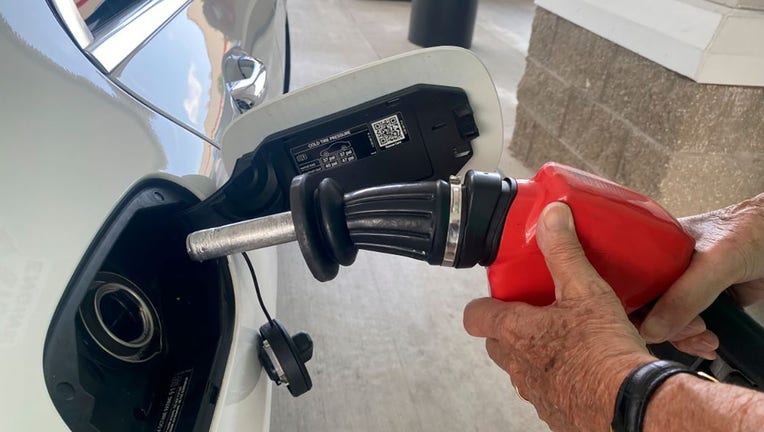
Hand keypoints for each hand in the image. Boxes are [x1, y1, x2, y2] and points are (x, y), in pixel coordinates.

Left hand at [463, 202, 654, 431]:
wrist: (633, 407)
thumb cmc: (606, 351)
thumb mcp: (586, 290)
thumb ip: (565, 252)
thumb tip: (551, 216)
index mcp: (515, 333)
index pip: (475, 317)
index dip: (484, 305)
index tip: (501, 296)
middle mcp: (518, 366)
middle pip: (496, 343)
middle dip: (509, 328)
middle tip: (538, 312)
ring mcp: (535, 393)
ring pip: (522, 368)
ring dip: (535, 354)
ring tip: (567, 338)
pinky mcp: (556, 413)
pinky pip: (547, 391)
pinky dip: (559, 378)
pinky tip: (586, 367)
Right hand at [640, 193, 763, 358]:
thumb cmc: (753, 231)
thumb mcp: (715, 262)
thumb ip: (685, 295)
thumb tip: (654, 328)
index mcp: (655, 248)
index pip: (627, 282)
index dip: (630, 305)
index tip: (645, 323)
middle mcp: (666, 268)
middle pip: (645, 308)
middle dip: (664, 328)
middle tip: (690, 329)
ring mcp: (686, 286)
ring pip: (668, 321)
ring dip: (685, 337)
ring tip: (705, 337)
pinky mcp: (707, 301)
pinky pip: (690, 326)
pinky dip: (698, 340)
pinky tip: (709, 341)